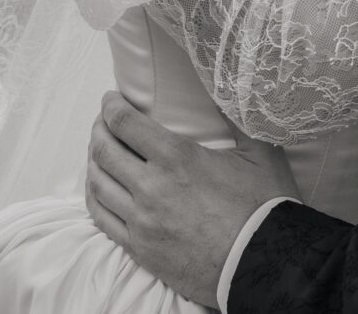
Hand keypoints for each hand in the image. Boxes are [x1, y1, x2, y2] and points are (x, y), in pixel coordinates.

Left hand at [85, 91, 298, 307]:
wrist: (263, 261)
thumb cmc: (264, 206)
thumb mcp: (260, 154)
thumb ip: (239, 122)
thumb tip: (230, 96)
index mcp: (177, 157)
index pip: (126, 124)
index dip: (111, 107)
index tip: (110, 100)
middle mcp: (151, 186)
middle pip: (104, 151)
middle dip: (98, 130)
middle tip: (102, 122)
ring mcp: (142, 220)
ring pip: (99, 184)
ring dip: (93, 162)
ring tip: (98, 152)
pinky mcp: (140, 248)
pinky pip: (103, 219)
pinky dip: (94, 198)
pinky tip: (99, 189)